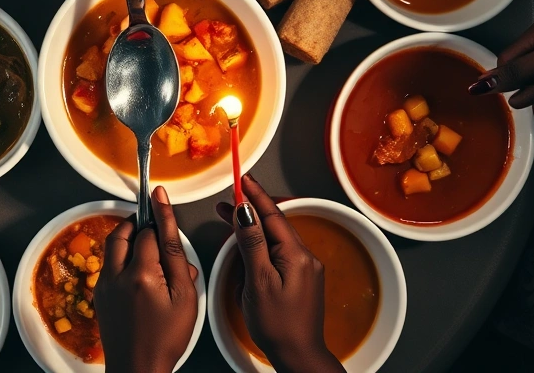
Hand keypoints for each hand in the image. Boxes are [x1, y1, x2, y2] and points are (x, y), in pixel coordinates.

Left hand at [94, 186, 198, 372]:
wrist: (138, 370)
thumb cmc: (166, 337)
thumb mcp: (183, 296)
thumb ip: (175, 255)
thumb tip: (166, 218)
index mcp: (140, 274)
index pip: (149, 232)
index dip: (159, 217)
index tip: (159, 193)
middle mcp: (115, 275)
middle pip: (123, 233)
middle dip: (139, 223)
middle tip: (154, 222)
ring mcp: (103, 285)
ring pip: (112, 247)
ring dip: (129, 238)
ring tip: (149, 244)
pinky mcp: (98, 295)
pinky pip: (108, 264)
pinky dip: (122, 257)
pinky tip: (140, 271)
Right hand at [216, 175, 343, 372]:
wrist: (297, 355)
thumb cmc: (277, 324)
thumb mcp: (258, 281)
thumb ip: (252, 244)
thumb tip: (245, 213)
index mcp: (296, 255)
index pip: (272, 215)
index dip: (255, 195)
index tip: (242, 178)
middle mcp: (304, 257)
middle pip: (274, 223)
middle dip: (250, 209)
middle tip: (228, 199)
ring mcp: (304, 268)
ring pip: (275, 237)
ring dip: (253, 227)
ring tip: (230, 219)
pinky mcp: (299, 278)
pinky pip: (277, 252)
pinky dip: (260, 244)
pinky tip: (246, 247)